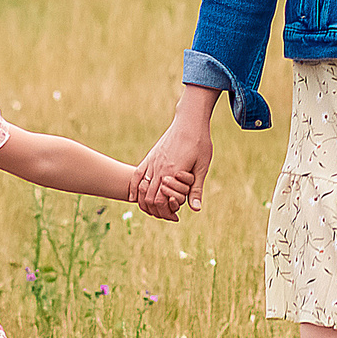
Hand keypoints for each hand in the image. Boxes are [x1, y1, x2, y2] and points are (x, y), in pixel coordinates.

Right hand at [136, 92, 215, 218]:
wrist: (190, 121)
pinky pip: (136, 174)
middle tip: (163, 215)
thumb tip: (196, 209)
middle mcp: (158, 168)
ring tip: (150, 209)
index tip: (172, 216)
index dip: (164, 211)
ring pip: (141, 187)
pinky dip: (134, 187)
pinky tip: (134, 196)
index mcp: (171, 173)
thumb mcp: (202, 167)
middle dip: (155, 209)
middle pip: (148, 197)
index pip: (160, 200)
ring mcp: (152, 162)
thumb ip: (196, 189)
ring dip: (144, 200)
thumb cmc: (199, 143)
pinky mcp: (150, 156)